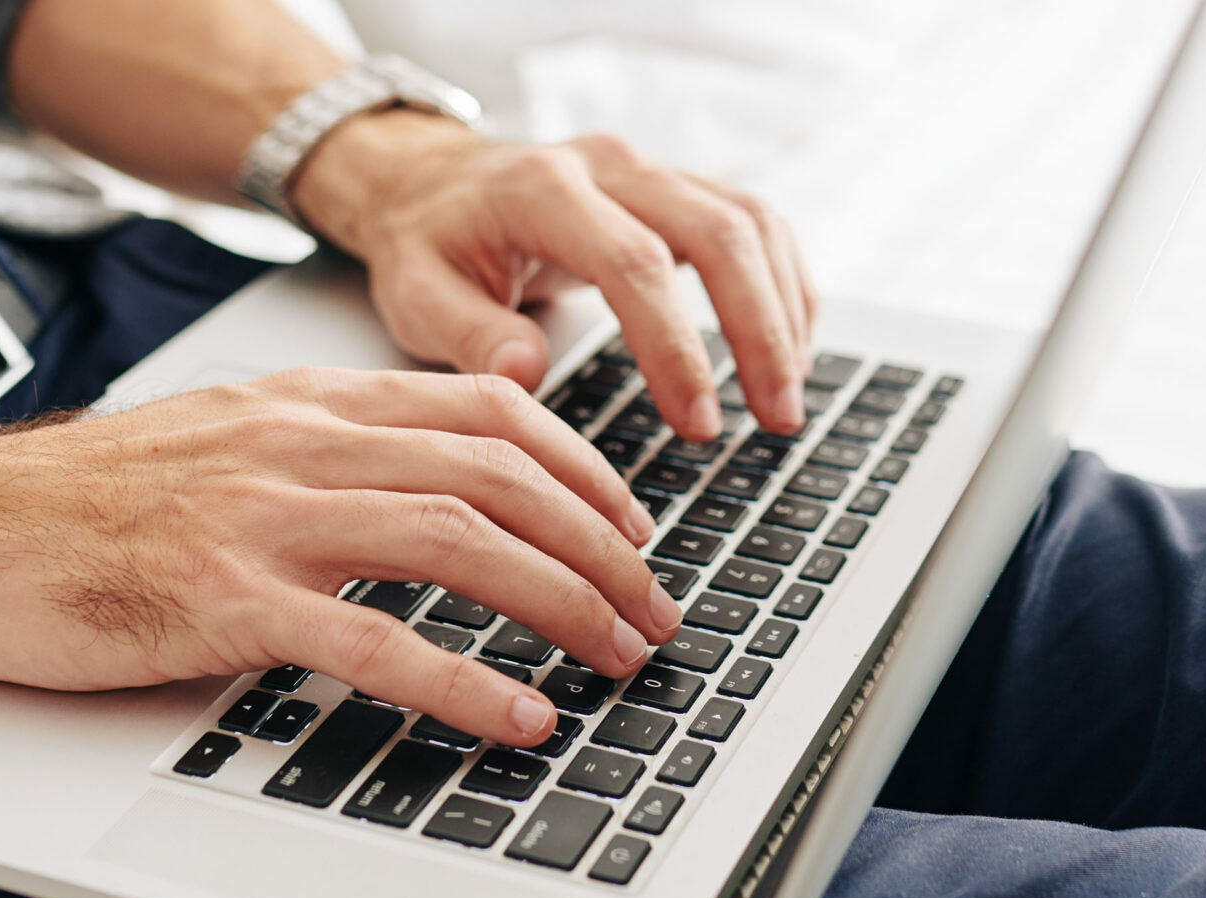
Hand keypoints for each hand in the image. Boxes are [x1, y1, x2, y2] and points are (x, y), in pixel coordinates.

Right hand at [0, 369, 682, 745]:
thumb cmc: (81, 502)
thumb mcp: (220, 439)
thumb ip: (321, 450)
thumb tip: (425, 484)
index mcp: (305, 405)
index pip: (486, 411)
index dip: (580, 464)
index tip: (629, 519)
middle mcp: (299, 446)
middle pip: (497, 476)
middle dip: (600, 543)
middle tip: (653, 604)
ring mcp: (263, 519)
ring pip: (458, 543)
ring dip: (560, 602)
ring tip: (616, 654)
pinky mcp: (224, 600)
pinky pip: (373, 642)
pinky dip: (462, 682)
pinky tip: (514, 715)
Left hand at [293, 111, 818, 441]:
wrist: (428, 180)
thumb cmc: (427, 243)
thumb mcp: (416, 294)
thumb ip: (469, 336)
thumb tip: (529, 375)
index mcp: (541, 190)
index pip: (634, 263)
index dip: (676, 346)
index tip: (697, 424)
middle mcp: (609, 166)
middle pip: (719, 231)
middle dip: (759, 331)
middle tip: (777, 417)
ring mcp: (649, 169)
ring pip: (751, 221)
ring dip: (784, 309)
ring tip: (789, 393)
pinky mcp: (675, 186)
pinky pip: (754, 223)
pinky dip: (783, 284)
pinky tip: (789, 346)